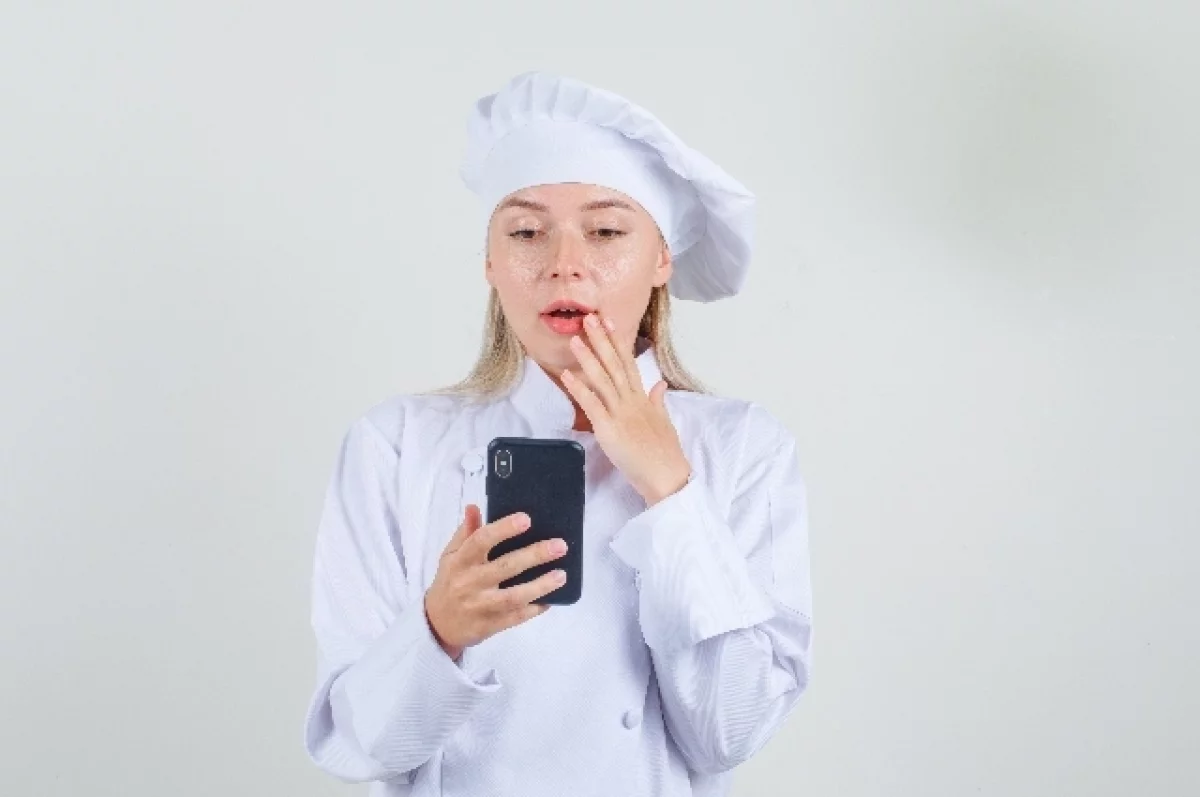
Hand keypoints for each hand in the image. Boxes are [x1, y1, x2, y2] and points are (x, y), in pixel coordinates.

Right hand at [424, 504, 568, 659]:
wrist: (437, 624)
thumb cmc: (449, 582)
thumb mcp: (451, 555)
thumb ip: (466, 532)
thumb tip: (474, 507)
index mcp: (460, 561)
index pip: (481, 541)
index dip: (504, 529)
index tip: (526, 519)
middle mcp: (469, 583)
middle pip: (504, 567)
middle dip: (534, 556)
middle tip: (560, 546)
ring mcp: (480, 606)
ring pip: (513, 596)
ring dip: (540, 586)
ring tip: (562, 575)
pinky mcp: (489, 625)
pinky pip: (515, 617)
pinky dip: (534, 609)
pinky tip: (551, 600)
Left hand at [561, 312, 691, 505]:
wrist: (668, 476)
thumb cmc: (665, 453)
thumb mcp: (664, 422)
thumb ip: (657, 401)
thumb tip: (658, 384)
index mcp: (643, 399)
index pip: (629, 364)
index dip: (618, 342)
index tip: (609, 323)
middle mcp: (632, 401)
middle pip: (615, 365)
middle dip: (601, 341)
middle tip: (589, 318)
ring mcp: (621, 413)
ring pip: (603, 380)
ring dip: (588, 358)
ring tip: (575, 340)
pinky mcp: (610, 429)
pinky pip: (593, 405)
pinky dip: (579, 389)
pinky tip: (567, 376)